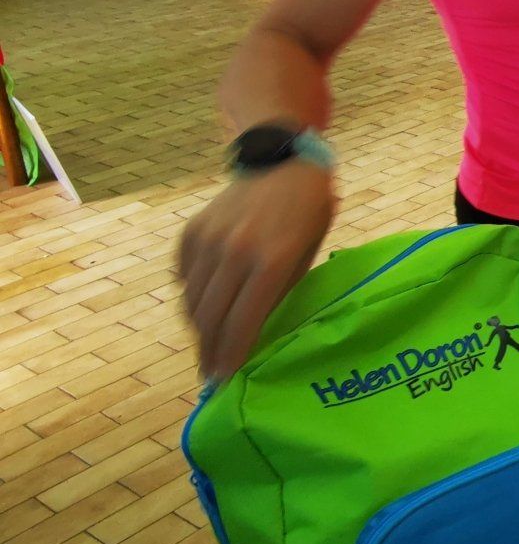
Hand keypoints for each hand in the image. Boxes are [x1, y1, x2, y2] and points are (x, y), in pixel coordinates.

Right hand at [179, 160, 336, 377]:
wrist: (279, 162)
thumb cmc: (308, 211)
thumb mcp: (307, 254)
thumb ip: (283, 292)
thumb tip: (259, 336)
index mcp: (271, 260)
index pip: (242, 322)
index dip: (231, 356)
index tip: (223, 382)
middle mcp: (234, 252)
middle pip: (211, 318)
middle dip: (209, 352)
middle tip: (210, 375)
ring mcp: (208, 240)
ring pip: (193, 301)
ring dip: (198, 329)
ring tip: (207, 347)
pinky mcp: (191, 232)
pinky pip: (185, 277)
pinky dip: (192, 296)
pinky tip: (204, 308)